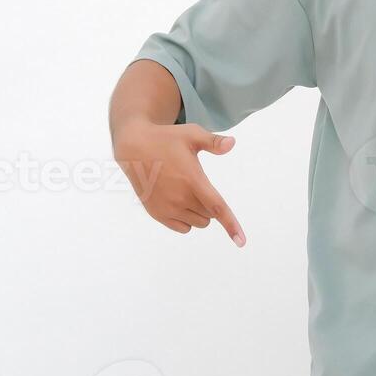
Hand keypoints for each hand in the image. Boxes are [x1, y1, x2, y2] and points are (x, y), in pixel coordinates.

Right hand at [113, 121, 246, 243]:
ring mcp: (167, 208)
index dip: (231, 224)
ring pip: (198, 223)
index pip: (217, 207)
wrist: (134, 148)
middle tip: (197, 183)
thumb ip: (213, 142)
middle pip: (210, 215)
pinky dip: (187, 220)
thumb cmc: (166, 139)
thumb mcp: (191, 134)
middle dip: (210, 204)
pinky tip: (179, 202)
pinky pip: (183, 228)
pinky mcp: (157, 214)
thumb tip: (232, 143)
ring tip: (186, 190)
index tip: (241, 241)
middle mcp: (180, 198)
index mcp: (192, 180)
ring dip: (200, 213)